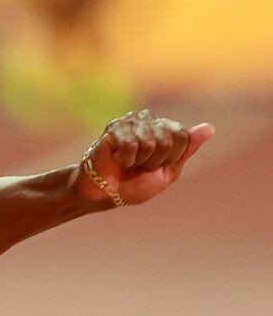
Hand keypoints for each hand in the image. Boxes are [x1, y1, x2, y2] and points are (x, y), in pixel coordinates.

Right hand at [78, 110, 213, 206]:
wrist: (105, 195)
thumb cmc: (135, 185)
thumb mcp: (168, 171)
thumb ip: (187, 149)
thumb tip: (210, 128)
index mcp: (164, 128)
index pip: (182, 135)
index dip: (171, 157)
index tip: (156, 166)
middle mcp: (148, 120)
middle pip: (168, 139)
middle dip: (154, 161)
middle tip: (139, 167)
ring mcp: (130, 122)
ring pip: (149, 142)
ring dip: (138, 161)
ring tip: (127, 164)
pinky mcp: (113, 129)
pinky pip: (131, 145)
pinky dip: (125, 159)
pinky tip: (117, 160)